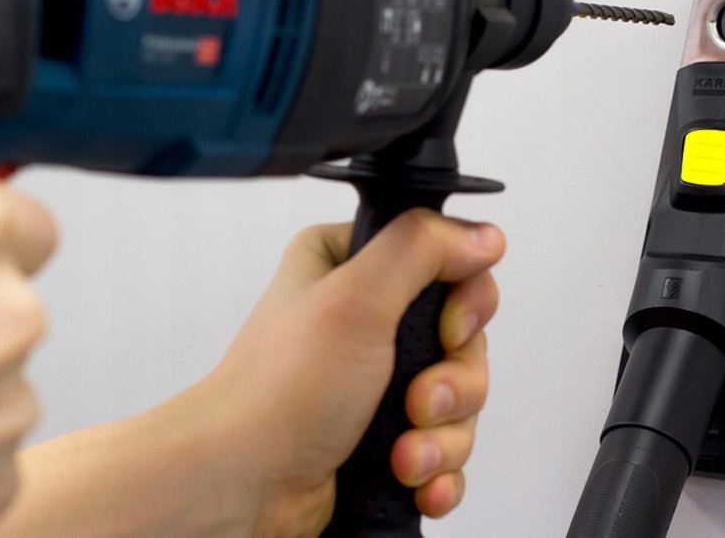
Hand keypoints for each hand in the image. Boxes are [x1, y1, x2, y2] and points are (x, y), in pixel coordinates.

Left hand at [200, 209, 504, 535]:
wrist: (243, 487)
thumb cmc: (275, 395)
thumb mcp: (354, 299)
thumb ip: (422, 250)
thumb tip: (481, 236)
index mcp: (352, 265)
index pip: (450, 262)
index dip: (465, 303)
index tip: (448, 330)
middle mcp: (367, 318)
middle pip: (466, 339)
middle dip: (453, 384)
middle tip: (416, 401)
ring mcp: (379, 381)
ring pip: (461, 400)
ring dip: (441, 436)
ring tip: (402, 455)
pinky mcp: (387, 435)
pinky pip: (448, 449)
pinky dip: (437, 470)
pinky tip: (414, 482)